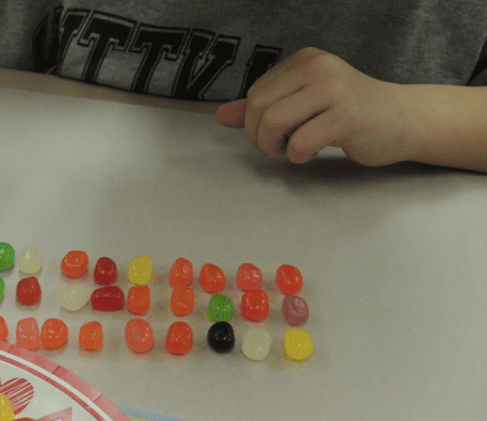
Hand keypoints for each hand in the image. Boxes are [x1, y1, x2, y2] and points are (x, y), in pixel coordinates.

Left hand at [216, 48, 411, 166]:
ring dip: (276, 147)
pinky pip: (299, 143)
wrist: (401, 119)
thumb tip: (221, 115)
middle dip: (259, 137)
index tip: (274, 134)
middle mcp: (318, 68)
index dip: (253, 123)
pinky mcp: (346, 116)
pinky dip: (298, 156)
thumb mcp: (303, 103)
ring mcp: (333, 90)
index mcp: (305, 60)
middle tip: (280, 146)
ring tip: (294, 148)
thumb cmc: (348, 113)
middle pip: (258, 108)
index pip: (254, 94)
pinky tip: (314, 151)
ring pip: (272, 123)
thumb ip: (262, 108)